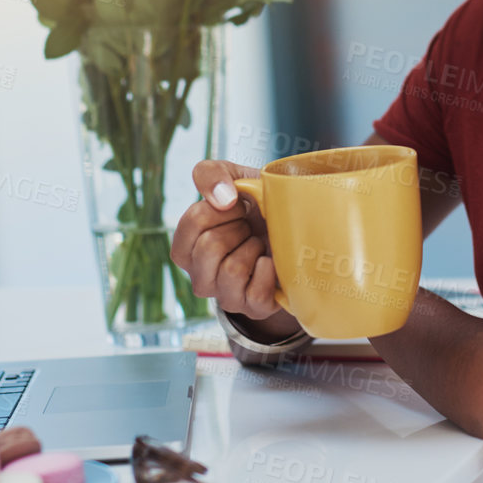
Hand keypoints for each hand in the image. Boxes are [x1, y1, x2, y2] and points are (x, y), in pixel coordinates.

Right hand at [171, 160, 302, 337]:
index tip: (238, 205)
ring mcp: (225, 296)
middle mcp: (200, 276)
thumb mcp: (234, 179)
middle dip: (238, 228)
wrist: (296, 232)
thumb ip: (212, 174)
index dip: (222, 208)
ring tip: (259, 244)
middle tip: (249, 227)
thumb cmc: (258, 207)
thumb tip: (222, 198)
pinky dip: (269, 271)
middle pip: (209, 248)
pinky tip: (272, 262)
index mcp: (187, 248)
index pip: (192, 222)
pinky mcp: (253, 309)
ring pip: (231, 271)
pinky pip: (255, 293)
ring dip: (253, 248)